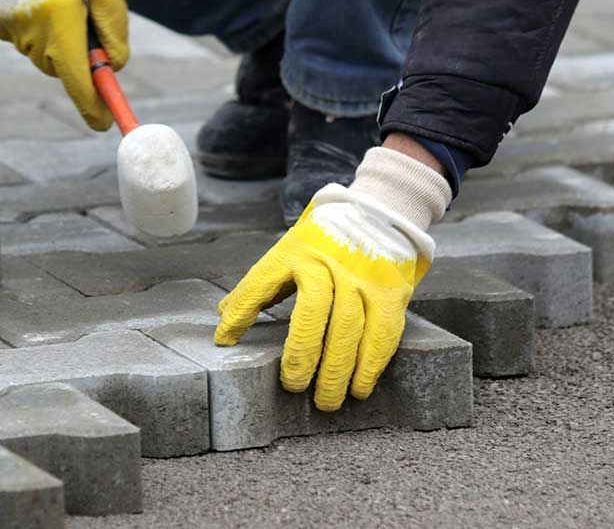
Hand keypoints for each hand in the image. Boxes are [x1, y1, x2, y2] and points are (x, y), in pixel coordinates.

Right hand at [0, 0, 128, 129]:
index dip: (92, 106)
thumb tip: (113, 66)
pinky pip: (27, 36)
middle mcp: (31, 32)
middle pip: (63, 68)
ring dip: (60, 36)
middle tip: (89, 21)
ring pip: (45, 52)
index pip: (77, 81)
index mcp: (60, 25)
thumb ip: (114, 27)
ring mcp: (10, 28)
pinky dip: (40, 26)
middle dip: (79, 57)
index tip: (103, 123)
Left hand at [214, 147, 451, 410]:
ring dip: (338, 369)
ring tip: (326, 400)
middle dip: (302, 353)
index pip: (261, 282)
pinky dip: (371, 364)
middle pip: (313, 311)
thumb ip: (260, 285)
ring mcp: (362, 277)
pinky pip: (382, 332)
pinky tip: (360, 388)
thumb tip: (223, 317)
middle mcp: (328, 263)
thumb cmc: (324, 243)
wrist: (380, 213)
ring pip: (349, 326)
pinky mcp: (390, 291)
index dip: (241, 312)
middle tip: (293, 387)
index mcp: (294, 252)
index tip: (225, 342)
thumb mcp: (288, 252)